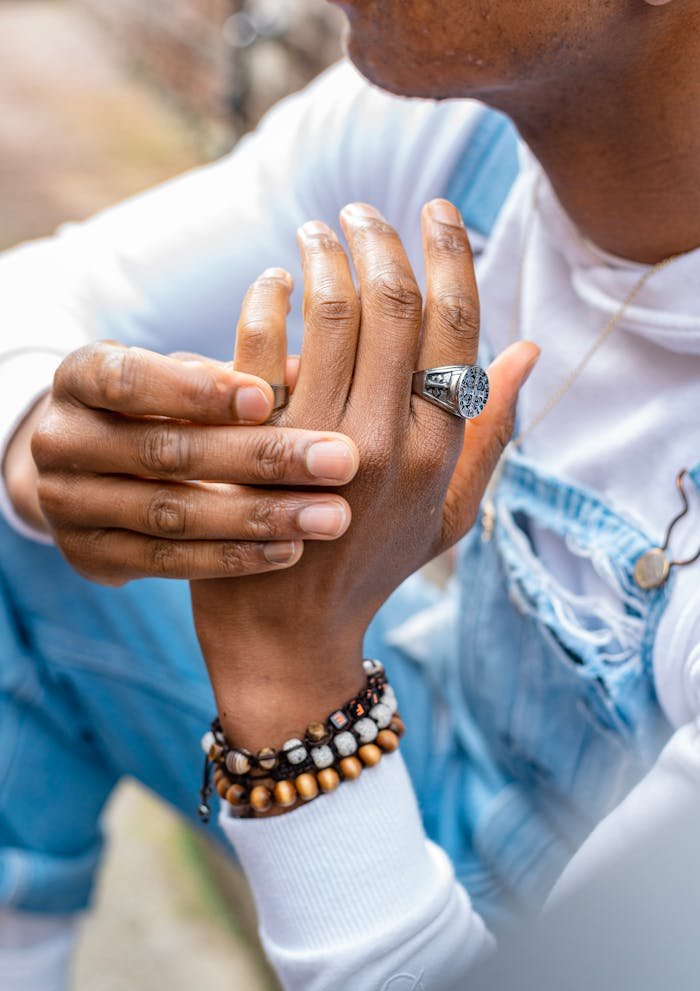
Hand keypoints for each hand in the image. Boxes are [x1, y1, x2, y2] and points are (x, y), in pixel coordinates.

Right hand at [24, 336, 359, 583]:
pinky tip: (290, 550)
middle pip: (163, 453)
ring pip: (170, 513)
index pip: (131, 381)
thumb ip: (240, 374)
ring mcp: (67, 503)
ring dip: (258, 516)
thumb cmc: (163, 410)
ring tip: (331, 516)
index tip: (268, 399)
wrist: (97, 476)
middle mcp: (60, 439)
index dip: (197, 393)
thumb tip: (313, 369)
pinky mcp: (88, 556)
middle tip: (341, 460)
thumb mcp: (187, 381)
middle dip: (260, 458)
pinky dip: (232, 557)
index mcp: (80, 375)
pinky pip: (167, 562)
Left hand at [191, 201, 538, 748]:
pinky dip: (265, 300)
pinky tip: (273, 280)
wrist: (291, 634)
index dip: (449, 253)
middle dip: (381, 238)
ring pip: (329, 316)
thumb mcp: (449, 511)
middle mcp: (386, 444)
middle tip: (364, 210)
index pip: (455, 326)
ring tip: (318, 228)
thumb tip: (529, 352)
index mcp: (438, 451)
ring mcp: (316, 448)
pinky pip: (257, 349)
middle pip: (394, 306)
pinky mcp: (252, 451)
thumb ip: (490, 432)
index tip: (437, 209)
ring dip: (325, 255)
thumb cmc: (373, 565)